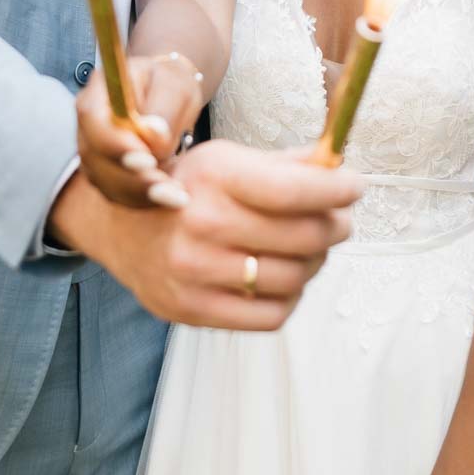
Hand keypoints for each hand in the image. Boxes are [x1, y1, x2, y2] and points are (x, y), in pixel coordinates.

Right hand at [49, 139, 363, 330]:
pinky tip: (286, 277)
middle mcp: (202, 223)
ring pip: (294, 277)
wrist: (117, 224)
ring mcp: (195, 272)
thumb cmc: (187, 186)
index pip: (294, 189)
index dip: (337, 189)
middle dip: (334, 225)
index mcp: (214, 176)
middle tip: (339, 220)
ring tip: (310, 248)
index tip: (355, 186)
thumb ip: (285, 165)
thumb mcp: (226, 160)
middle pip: (303, 235)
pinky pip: (271, 315)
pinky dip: (291, 296)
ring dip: (315, 261)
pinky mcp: (191, 309)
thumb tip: (340, 168)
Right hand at [76, 55, 203, 207]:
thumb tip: (154, 134)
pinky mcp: (104, 171)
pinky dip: (141, 200)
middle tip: (169, 190)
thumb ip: (164, 107)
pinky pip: (116, 192)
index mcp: (99, 91)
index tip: (147, 159)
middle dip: (131, 178)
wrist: (168, 93)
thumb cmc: (170, 82)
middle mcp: (88, 123)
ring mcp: (93, 149)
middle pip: (94, 156)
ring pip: (104, 180)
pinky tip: (169, 199)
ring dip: (139, 194)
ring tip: (176, 197)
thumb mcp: (175, 84)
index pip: (92, 118)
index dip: (114, 143)